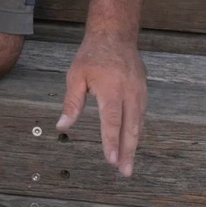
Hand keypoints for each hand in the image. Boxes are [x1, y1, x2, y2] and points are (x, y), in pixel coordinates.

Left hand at [57, 31, 146, 176]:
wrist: (115, 35)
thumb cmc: (93, 55)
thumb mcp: (75, 76)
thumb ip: (72, 102)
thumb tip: (62, 126)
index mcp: (111, 89)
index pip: (112, 121)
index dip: (111, 142)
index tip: (110, 160)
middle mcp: (129, 93)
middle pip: (130, 128)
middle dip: (127, 152)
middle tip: (125, 171)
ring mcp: (139, 92)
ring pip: (138, 124)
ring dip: (133, 145)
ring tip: (128, 163)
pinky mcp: (143, 91)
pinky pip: (141, 115)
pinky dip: (136, 131)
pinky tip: (131, 142)